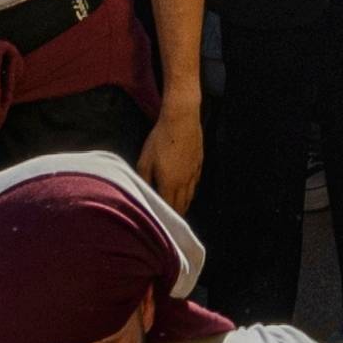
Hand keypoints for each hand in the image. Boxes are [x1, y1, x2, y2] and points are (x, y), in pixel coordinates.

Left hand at [143, 94, 206, 212]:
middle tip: (170, 221)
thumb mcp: (145, 160)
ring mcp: (194, 173)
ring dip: (184, 204)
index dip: (165, 216)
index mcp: (169, 184)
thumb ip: (143, 179)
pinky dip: (190, 190)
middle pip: (182, 204)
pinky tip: (187, 189)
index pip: (169, 207)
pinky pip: (195, 183)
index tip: (162, 223)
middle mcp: (184, 182)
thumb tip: (143, 192)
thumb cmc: (160, 139)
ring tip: (179, 209)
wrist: (181, 119)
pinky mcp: (199, 163)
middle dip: (176, 214)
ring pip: (190, 195)